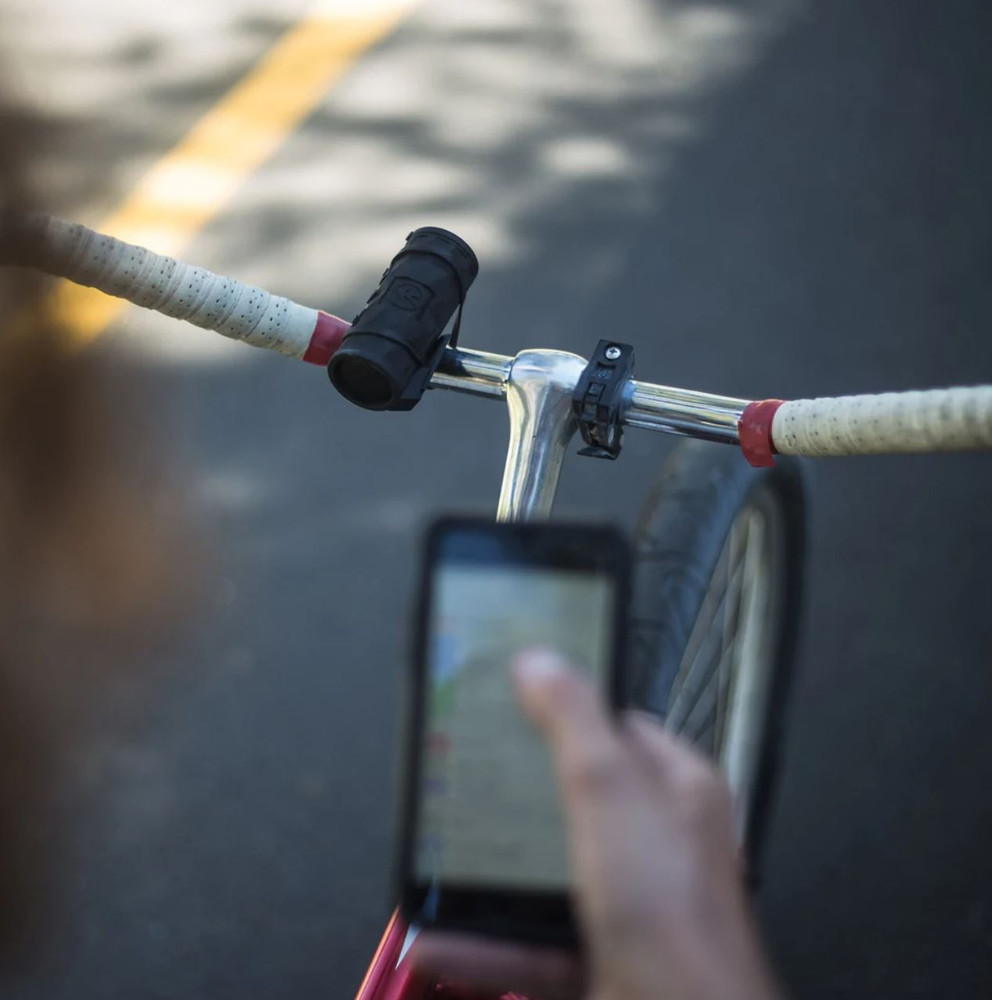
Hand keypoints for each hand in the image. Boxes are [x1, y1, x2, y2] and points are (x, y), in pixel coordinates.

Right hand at [412, 649, 781, 999]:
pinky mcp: (600, 961)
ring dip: (486, 875)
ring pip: (546, 876)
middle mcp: (658, 845)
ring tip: (433, 858)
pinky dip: (483, 942)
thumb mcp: (610, 790)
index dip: (566, 714)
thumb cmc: (663, 904)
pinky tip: (434, 940)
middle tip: (456, 779)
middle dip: (512, 799)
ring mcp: (630, 908)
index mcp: (677, 790)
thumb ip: (572, 720)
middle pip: (574, 803)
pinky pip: (532, 940)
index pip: (619, 730)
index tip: (508, 704)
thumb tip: (538, 659)